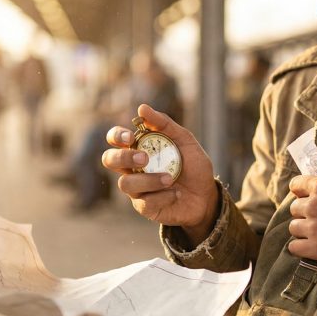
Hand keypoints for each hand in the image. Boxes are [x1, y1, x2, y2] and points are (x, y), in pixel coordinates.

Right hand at [102, 104, 218, 238]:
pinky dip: (163, 196)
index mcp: (138, 148)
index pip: (115, 139)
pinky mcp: (145, 207)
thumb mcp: (185, 140)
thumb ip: (164, 124)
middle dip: (123, 157)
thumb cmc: (193, 166)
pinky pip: (144, 202)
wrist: (207, 195)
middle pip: (109, 160)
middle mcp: (132, 168)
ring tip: (170, 179)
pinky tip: (177, 194)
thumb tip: (142, 108)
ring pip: (126, 184)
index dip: (116, 135)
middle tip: (145, 158)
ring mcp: (137, 189)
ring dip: (149, 180)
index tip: (130, 137)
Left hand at [287, 168, 316, 269]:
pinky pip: (294, 247)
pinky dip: (300, 247)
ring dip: (303, 229)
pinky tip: (312, 246)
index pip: (296, 184)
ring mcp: (314, 228)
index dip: (301, 190)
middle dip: (304, 211)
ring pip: (293, 227)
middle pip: (294, 208)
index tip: (306, 196)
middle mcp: (314, 206)